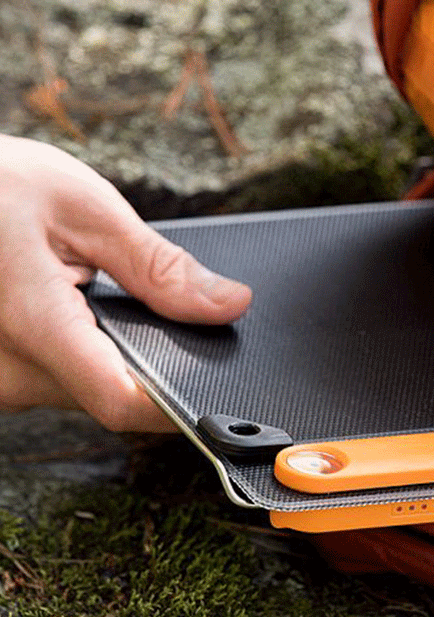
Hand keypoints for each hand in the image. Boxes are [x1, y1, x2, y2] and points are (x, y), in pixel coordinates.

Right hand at [0, 135, 250, 430]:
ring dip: (110, 356)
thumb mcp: (86, 209)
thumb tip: (228, 304)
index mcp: (30, 325)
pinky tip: (77, 309)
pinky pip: (55, 378)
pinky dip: (81, 351)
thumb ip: (161, 268)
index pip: (121, 402)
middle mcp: (2, 369)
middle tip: (158, 309)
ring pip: (82, 390)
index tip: (222, 396)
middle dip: (149, 363)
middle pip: (109, 396)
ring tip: (97, 293)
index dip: (180, 406)